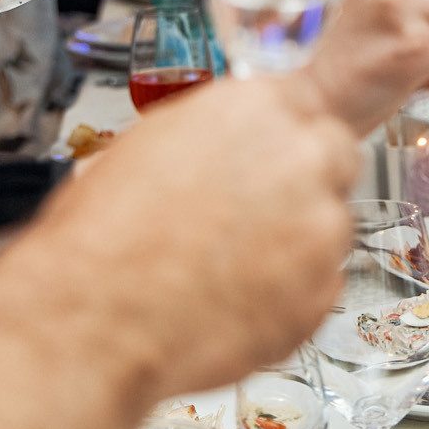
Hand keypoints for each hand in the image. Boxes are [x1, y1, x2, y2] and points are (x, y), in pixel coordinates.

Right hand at [22, 74, 362, 395]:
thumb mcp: (149, 148)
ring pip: (331, 224)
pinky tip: (238, 299)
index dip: (286, 140)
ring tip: (233, 266)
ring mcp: (320, 227)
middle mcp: (300, 158)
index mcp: (254, 108)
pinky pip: (321, 285)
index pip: (307, 107)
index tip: (273, 160)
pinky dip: (291, 293)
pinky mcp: (322, 292)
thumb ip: (212, 137)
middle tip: (258, 213)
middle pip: (334, 157)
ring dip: (297, 241)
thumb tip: (226, 147)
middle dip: (305, 183)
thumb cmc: (103, 242)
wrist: (93, 322)